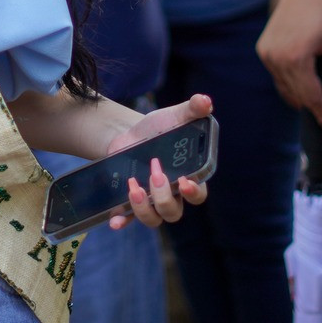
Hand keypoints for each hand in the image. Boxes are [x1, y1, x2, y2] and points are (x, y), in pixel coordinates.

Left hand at [104, 93, 212, 229]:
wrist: (129, 134)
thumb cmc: (159, 128)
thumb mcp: (174, 116)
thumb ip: (192, 110)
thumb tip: (205, 101)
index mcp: (189, 177)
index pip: (198, 194)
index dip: (194, 193)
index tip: (185, 182)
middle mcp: (173, 195)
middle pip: (174, 211)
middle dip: (164, 196)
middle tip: (154, 173)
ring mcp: (151, 202)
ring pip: (154, 219)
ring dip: (144, 208)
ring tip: (134, 188)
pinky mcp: (131, 202)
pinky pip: (130, 219)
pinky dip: (123, 221)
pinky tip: (115, 220)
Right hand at [257, 0, 321, 130]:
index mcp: (297, 55)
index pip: (311, 95)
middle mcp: (277, 56)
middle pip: (298, 96)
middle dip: (318, 110)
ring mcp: (267, 53)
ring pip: (287, 89)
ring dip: (305, 99)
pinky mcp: (263, 50)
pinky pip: (279, 77)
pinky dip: (293, 85)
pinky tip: (308, 87)